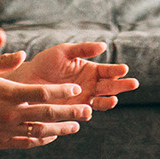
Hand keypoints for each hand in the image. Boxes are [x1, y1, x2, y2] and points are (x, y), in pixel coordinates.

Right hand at [0, 73, 92, 149]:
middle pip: (47, 114)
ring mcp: (3, 132)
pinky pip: (25, 142)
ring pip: (40, 132)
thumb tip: (21, 52)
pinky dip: (41, 139)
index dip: (62, 92)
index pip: (43, 93)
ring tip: (77, 125)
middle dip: (70, 112)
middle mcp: (8, 115)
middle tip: (89, 110)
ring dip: (60, 129)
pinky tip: (52, 136)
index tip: (76, 89)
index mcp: (7, 95)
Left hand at [8, 41, 138, 110]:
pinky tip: (90, 108)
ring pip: (101, 102)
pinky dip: (88, 111)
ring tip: (113, 99)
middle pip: (110, 87)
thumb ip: (83, 49)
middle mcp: (91, 86)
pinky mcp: (73, 111)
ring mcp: (83, 99)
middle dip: (122, 85)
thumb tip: (104, 45)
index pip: (108, 70)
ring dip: (108, 101)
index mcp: (91, 70)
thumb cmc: (46, 62)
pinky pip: (84, 112)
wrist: (27, 79)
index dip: (117, 70)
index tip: (124, 68)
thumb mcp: (64, 51)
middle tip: (132, 83)